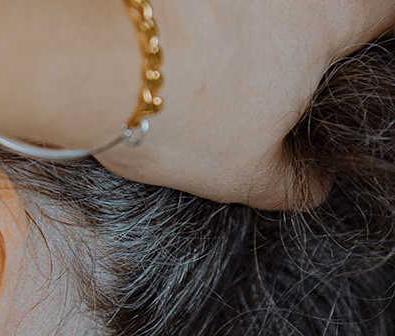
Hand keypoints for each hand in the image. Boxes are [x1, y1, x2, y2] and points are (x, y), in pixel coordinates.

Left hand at [90, 0, 394, 208]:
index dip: (382, 35)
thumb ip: (290, 182)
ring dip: (257, 29)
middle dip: (318, 33)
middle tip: (291, 80)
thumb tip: (314, 191)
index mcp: (325, 17)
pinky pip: (215, 8)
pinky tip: (185, 51)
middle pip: (323, 7)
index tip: (370, 56)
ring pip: (263, 8)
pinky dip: (209, 24)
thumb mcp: (243, 170)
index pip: (385, 15)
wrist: (94, 63)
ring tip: (223, 72)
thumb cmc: (181, 114)